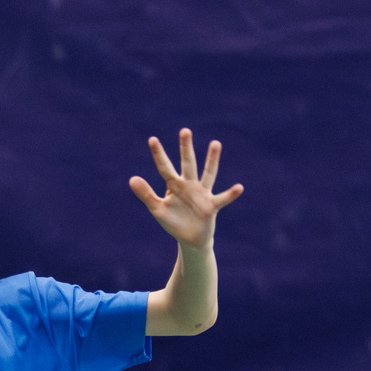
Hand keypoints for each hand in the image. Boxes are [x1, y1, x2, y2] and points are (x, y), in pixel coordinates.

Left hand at [128, 129, 242, 248]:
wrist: (190, 239)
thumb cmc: (174, 222)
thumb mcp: (157, 209)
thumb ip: (146, 194)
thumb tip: (132, 179)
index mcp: (174, 185)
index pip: (165, 168)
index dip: (158, 155)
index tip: (152, 139)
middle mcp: (189, 185)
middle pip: (187, 164)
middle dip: (185, 149)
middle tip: (185, 131)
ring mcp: (202, 194)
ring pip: (207, 174)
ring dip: (211, 160)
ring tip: (215, 143)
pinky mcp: (212, 206)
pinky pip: (222, 199)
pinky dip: (230, 194)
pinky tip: (239, 188)